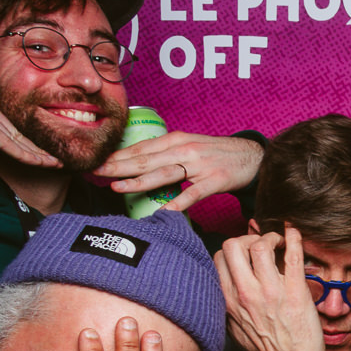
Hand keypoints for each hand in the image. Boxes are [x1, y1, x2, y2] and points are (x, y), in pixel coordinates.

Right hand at [0, 67, 59, 166]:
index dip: (21, 139)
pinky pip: (6, 142)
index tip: (35, 150)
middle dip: (36, 147)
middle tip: (54, 159)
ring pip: (16, 138)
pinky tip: (39, 163)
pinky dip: (25, 155)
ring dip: (37, 154)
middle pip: (15, 130)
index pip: (4, 123)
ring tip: (55, 164)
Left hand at [96, 131, 263, 211]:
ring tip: (117, 187)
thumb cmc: (219, 153)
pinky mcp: (216, 180)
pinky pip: (193, 193)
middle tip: (95, 172)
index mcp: (177, 139)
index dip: (118, 155)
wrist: (254, 155)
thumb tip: (140, 164)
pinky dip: (178, 202)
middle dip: (118, 166)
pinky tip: (163, 210)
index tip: (97, 162)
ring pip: (164, 173)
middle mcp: (186, 149)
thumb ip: (168, 153)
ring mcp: (201, 165)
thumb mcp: (191, 146)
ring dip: (139, 181)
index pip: (141, 148)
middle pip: (146, 159)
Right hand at [215, 226, 323, 350]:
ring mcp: (270, 291)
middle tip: (264, 245)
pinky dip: (294, 238)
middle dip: (248, 237)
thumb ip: (229, 302)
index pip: (220, 257)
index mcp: (228, 299)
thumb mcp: (234, 325)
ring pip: (260, 244)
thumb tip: (229, 282)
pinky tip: (295, 234)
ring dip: (271, 237)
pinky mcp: (295, 292)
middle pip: (234, 244)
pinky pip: (293, 254)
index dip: (235, 248)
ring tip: (280, 244)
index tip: (248, 251)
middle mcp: (245, 293)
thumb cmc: (267, 350)